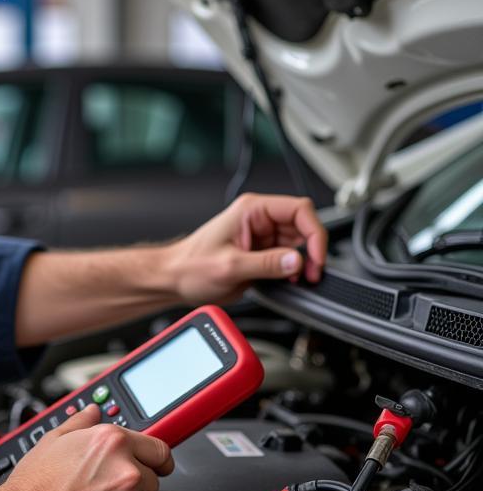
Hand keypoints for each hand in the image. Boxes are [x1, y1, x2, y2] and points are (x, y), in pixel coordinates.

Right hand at [0, 404, 173, 490]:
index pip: (160, 450)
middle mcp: (126, 471)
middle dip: (135, 483)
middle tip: (106, 487)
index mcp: (112, 442)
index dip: (157, 459)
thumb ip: (81, 423)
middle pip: (153, 479)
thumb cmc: (33, 485)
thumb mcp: (53, 439)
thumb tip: (92, 413)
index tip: (156, 465)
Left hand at [168, 193, 326, 304]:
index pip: (299, 209)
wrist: (174, 279)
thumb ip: (266, 264)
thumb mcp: (230, 266)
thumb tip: (297, 261)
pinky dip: (293, 271)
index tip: (316, 256)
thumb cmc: (189, 266)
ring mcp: (262, 237)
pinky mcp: (261, 254)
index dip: (314, 232)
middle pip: (303, 227)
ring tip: (296, 280)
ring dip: (303, 263)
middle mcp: (259, 220)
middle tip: (311, 274)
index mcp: (251, 210)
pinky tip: (286, 281)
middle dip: (311, 251)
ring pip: (299, 244)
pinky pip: (288, 259)